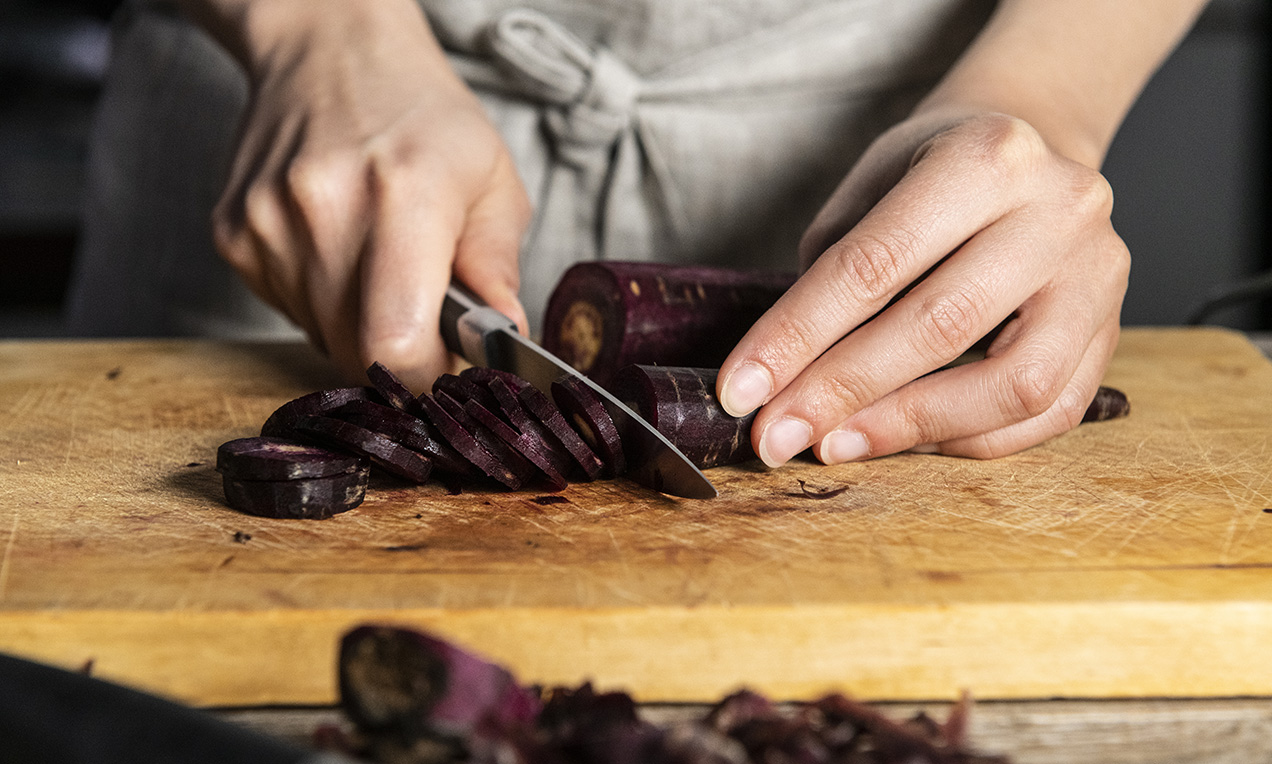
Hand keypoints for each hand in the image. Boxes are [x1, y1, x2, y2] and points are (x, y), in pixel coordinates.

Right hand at [207, 0, 530, 390]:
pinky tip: (341, 249)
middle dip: (403, 355)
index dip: (428, 377)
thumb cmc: (423, 116)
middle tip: (428, 317)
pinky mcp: (233, 235)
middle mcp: (323, 209)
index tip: (451, 368)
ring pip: (322, 337)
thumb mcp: (492, 177)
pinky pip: (289, 311)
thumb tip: (503, 336)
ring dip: (361, 327)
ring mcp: (267, 224)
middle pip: (358, 351)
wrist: (329, 51)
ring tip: (382, 265)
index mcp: (404, 193)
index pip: (396, 343)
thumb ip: (498, 264)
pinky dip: (323, 302)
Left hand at [717, 110, 1128, 465]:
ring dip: (909, 428)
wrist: (1029, 148)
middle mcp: (1059, 210)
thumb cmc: (929, 173)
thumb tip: (781, 384)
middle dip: (842, 392)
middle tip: (775, 434)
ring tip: (835, 443)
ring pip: (1012, 384)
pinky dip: (966, 440)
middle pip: (940, 325)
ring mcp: (1099, 274)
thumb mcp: (868, 186)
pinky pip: (1046, 413)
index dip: (797, 336)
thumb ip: (832, 274)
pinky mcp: (1111, 330)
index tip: (740, 391)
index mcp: (985, 157)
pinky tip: (901, 440)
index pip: (874, 264)